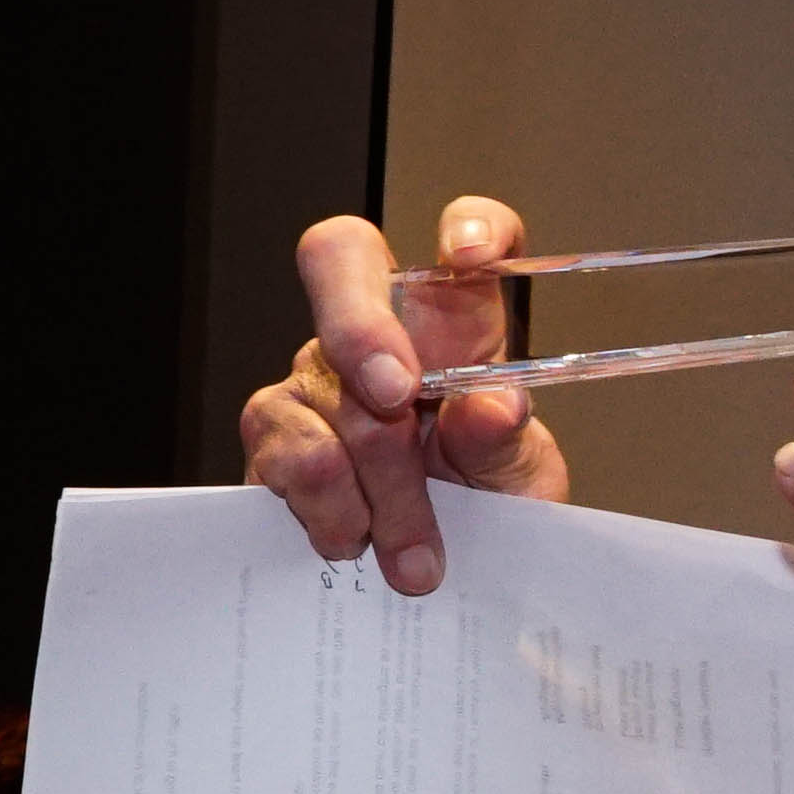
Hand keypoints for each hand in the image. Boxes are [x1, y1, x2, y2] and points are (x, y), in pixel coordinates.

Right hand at [239, 197, 571, 594]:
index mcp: (458, 323)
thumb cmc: (487, 502)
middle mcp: (377, 331)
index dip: (471, 224)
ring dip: (377, 483)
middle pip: (338, 261)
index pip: (469, 233)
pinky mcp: (274, 434)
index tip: (472, 252)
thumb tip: (493, 405)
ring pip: (323, 391)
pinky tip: (359, 539)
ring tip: (415, 551)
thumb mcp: (520, 478)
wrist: (439, 570)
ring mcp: (315, 376)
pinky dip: (332, 510)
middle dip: (361, 327)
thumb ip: (506, 441)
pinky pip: (284, 452)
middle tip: (399, 401)